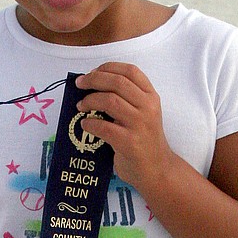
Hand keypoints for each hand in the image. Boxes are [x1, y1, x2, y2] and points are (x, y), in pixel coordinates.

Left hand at [76, 64, 173, 194]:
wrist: (158, 170)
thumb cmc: (145, 141)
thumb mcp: (143, 114)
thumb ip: (126, 100)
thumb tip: (93, 88)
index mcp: (151, 97)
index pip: (130, 71)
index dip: (108, 67)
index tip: (93, 72)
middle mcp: (148, 107)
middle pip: (117, 82)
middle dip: (94, 79)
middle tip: (79, 84)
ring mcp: (140, 125)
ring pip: (110, 101)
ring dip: (90, 100)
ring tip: (80, 106)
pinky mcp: (130, 142)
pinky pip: (104, 127)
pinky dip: (90, 124)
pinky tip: (85, 124)